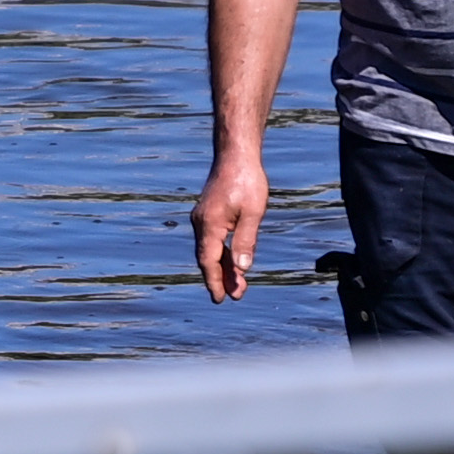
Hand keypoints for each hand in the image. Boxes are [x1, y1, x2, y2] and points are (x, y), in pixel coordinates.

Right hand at [193, 150, 267, 300]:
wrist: (236, 154)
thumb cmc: (246, 180)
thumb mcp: (252, 213)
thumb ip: (246, 242)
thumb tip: (242, 269)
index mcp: (210, 224)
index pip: (209, 261)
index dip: (215, 282)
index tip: (220, 299)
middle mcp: (201, 222)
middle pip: (208, 258)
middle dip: (221, 279)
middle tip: (236, 296)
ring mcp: (202, 217)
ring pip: (210, 250)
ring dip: (222, 267)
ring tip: (238, 285)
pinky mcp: (208, 213)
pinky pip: (212, 239)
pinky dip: (221, 253)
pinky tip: (232, 261)